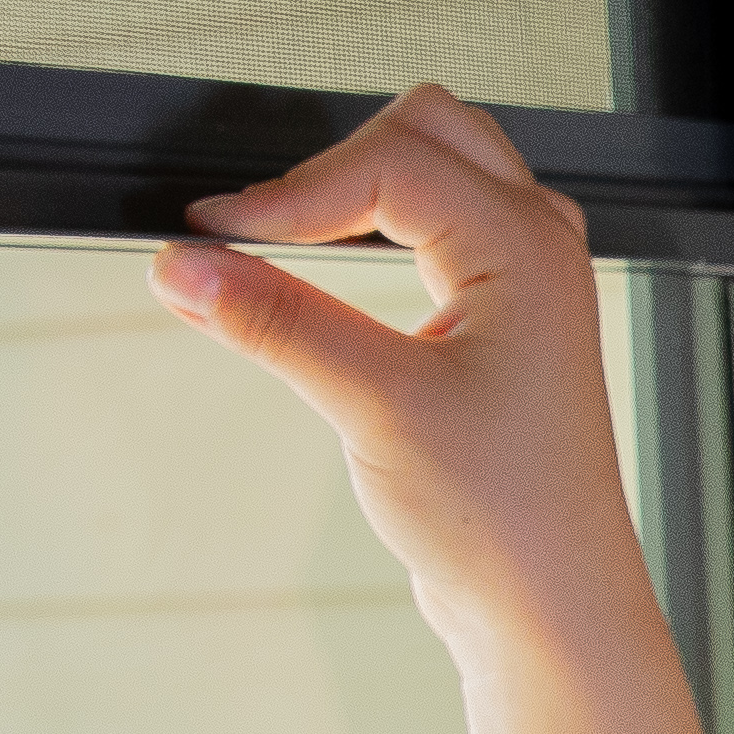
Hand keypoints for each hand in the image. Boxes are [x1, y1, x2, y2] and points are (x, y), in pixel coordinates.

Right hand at [149, 85, 631, 638]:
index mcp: (526, 247)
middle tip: (251, 230)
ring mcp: (525, 275)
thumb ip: (277, 324)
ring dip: (355, 188)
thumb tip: (184, 266)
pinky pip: (435, 225)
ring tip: (278, 240)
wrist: (549, 605)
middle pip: (422, 128)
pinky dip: (372, 228)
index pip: (388, 163)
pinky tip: (320, 273)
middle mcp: (537, 244)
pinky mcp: (500, 312)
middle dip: (330, 165)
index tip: (210, 233)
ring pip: (434, 168)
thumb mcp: (374, 409)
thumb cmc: (503, 518)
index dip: (289, 193)